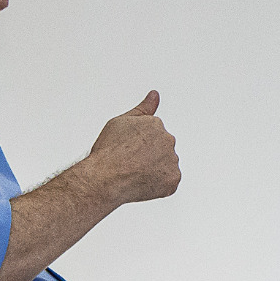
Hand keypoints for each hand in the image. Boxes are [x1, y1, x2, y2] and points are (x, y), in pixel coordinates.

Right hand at [83, 91, 178, 206]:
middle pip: (162, 149)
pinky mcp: (173, 180)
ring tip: (135, 174)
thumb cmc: (109, 151)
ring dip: (155, 170)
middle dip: (149, 156)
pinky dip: (158, 185)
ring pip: (166, 166)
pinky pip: (168, 183)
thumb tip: (154, 95)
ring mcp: (172, 161)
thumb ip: (142, 108)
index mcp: (156, 124)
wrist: (106, 178)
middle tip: (130, 163)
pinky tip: (142, 183)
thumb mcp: (121, 121)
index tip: (127, 150)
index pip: (153, 134)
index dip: (138, 145)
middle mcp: (168, 140)